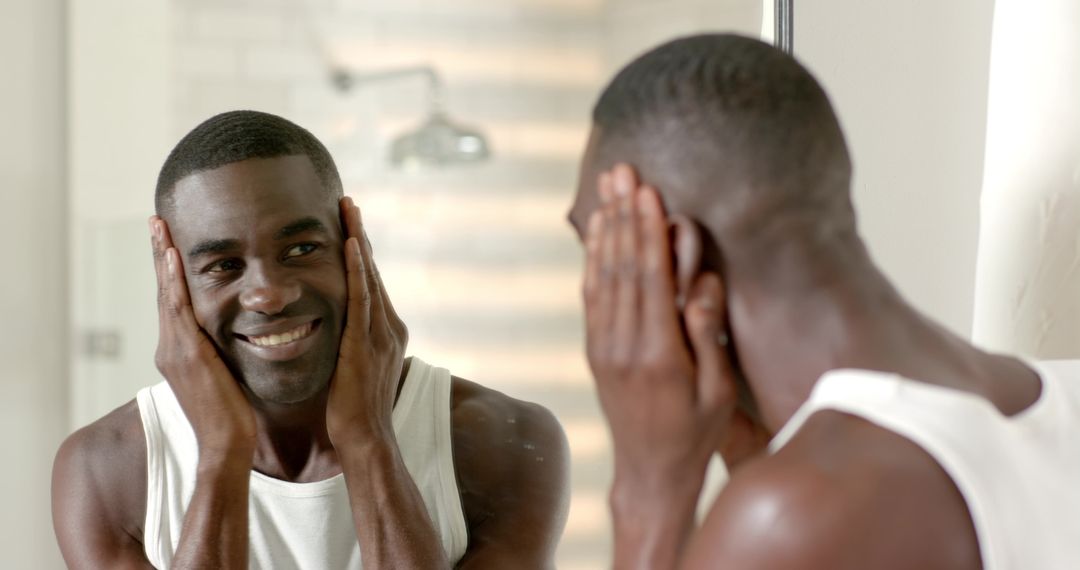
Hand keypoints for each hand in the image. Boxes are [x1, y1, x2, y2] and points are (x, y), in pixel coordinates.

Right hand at [150, 216, 255, 458]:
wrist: (227, 447)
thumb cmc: (234, 417)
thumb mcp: (228, 377)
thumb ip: (224, 355)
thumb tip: (241, 337)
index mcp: (181, 351)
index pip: (176, 301)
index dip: (171, 271)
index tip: (171, 240)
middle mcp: (171, 347)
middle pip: (165, 291)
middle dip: (160, 255)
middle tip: (157, 220)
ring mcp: (175, 350)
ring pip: (167, 294)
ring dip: (162, 258)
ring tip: (159, 226)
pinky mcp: (186, 355)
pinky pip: (178, 310)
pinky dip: (173, 282)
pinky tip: (173, 256)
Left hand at [326, 197, 408, 446]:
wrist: (365, 439)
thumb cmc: (354, 413)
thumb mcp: (354, 372)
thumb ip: (352, 349)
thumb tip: (337, 339)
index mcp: (386, 333)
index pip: (370, 284)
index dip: (360, 253)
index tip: (348, 225)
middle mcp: (389, 327)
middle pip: (372, 271)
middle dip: (360, 235)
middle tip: (348, 203)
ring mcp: (380, 333)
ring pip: (368, 276)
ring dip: (358, 240)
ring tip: (348, 209)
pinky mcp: (366, 341)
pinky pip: (362, 296)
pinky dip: (357, 268)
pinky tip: (350, 244)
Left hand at [583, 165, 736, 494]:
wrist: (650, 472)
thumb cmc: (694, 433)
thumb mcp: (716, 392)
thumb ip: (707, 336)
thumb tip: (702, 285)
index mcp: (658, 354)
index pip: (649, 278)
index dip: (647, 232)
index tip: (646, 192)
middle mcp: (622, 346)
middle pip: (621, 267)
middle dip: (623, 215)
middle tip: (620, 172)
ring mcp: (603, 348)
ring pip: (601, 277)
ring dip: (605, 230)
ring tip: (606, 190)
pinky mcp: (595, 351)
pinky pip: (591, 297)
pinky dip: (594, 261)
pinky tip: (597, 234)